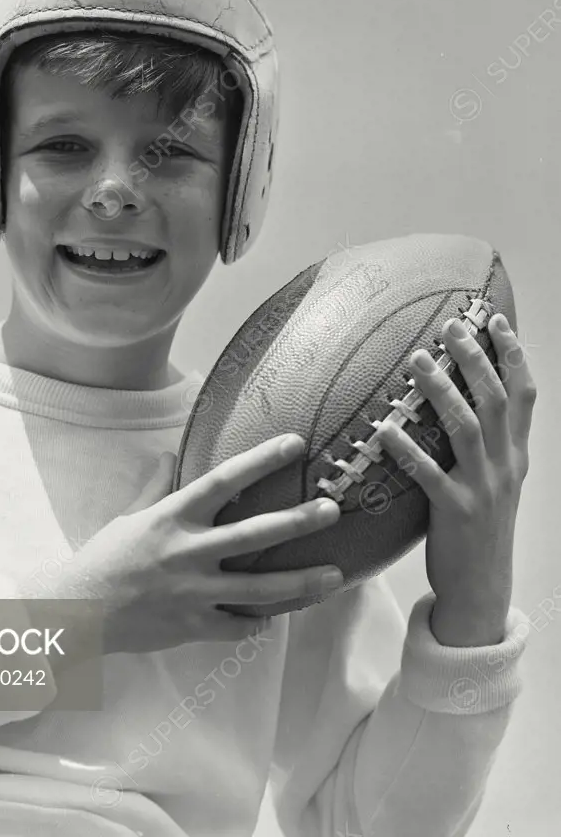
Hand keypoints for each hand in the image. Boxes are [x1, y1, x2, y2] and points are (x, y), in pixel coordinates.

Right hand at [52, 435, 342, 654]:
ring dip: (301, 582)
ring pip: (259, 589)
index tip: (294, 444)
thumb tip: (170, 454)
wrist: (77, 613)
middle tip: (333, 510)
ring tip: (336, 575)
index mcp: (173, 517)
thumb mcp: (128, 517)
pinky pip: (238, 626)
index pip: (223, 480)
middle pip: (254, 534)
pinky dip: (259, 624)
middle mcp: (189, 551)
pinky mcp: (194, 626)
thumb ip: (155, 487)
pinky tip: (275, 618)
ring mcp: (194, 592)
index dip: (261, 460)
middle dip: (298, 521)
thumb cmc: (103, 559)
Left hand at [376, 313, 536, 644]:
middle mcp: (505, 466)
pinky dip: (408, 449)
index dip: (512, 355)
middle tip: (449, 327)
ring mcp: (483, 489)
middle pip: (494, 401)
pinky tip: (386, 428)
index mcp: (515, 455)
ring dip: (441, 391)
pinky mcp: (456, 513)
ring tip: (416, 361)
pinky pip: (430, 475)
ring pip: (466, 429)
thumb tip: (465, 397)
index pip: (523, 395)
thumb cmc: (480, 528)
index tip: (494, 320)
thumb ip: (487, 442)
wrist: (483, 589)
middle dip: (474, 359)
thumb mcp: (495, 480)